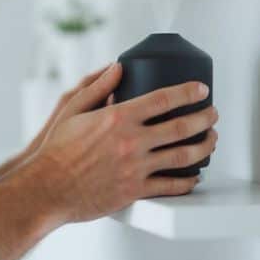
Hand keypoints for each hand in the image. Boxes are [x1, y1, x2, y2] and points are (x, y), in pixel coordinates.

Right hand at [25, 70, 218, 226]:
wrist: (48, 188)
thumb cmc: (57, 150)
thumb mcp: (72, 109)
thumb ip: (98, 87)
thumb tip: (118, 68)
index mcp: (118, 118)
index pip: (163, 99)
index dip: (188, 91)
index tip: (201, 89)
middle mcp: (131, 142)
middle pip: (182, 127)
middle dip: (205, 118)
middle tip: (212, 114)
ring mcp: (136, 168)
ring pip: (183, 156)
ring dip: (204, 146)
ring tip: (211, 139)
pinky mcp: (135, 191)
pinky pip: (170, 186)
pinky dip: (188, 180)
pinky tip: (194, 175)